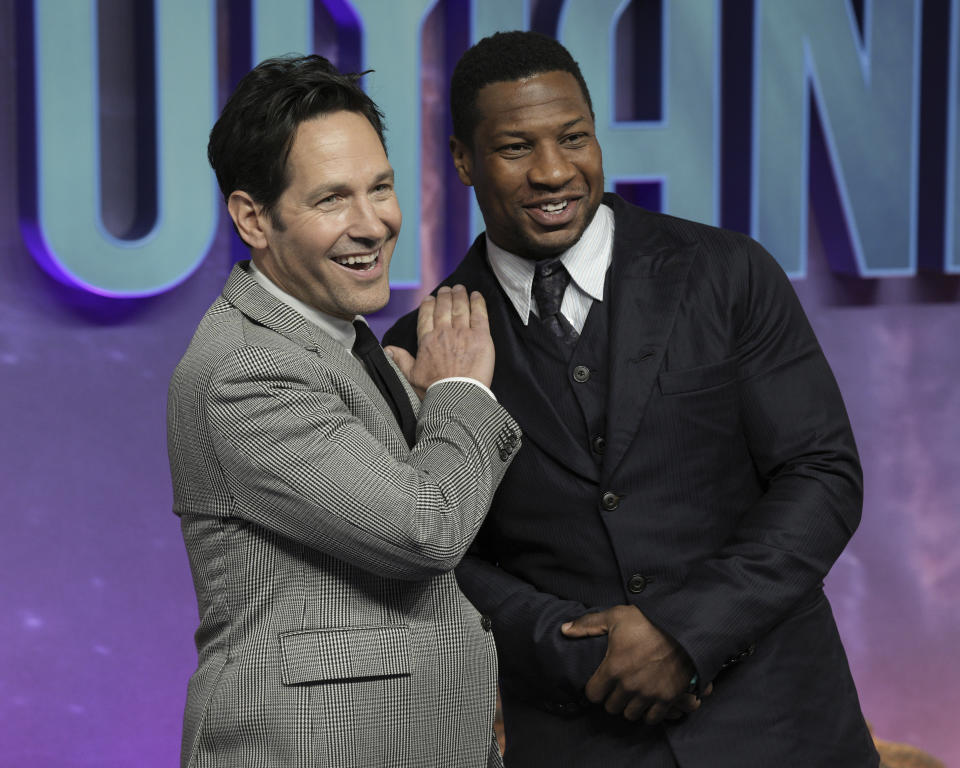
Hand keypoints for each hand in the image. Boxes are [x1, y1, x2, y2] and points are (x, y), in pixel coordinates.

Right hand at [384, 285, 493, 397]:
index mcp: (427, 341)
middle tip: (447, 289)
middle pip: (444, 307)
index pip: (426, 315)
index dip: (428, 304)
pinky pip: (479, 314)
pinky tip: (476, 295)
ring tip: (460, 289)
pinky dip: (478, 302)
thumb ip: (400, 360)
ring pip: (460, 307)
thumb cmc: (434, 390)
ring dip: (460, 295)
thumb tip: (387, 349)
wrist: (456, 397)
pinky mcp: (481, 337)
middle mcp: (444, 333)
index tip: (430, 298)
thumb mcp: (411, 376)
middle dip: (445, 296)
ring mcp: (463, 333)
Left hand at [561, 605, 705, 724]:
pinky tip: (648, 700)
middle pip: (611, 707)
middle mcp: (629, 685)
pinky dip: (649, 712)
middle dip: (612, 698)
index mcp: (613, 668)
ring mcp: (649, 694)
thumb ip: (588, 624)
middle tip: (617, 687)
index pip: (593, 694)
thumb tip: (564, 630)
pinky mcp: (667, 698)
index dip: (595, 688)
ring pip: (630, 715)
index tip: (600, 682)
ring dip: (629, 706)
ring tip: (632, 694)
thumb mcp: (616, 616)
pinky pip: (652, 718)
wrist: (685, 628)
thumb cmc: (648, 621)